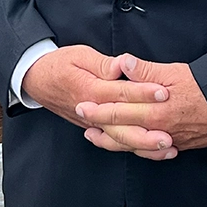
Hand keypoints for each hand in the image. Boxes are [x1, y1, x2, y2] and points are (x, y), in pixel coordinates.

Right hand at [21, 45, 172, 155]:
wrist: (36, 80)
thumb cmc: (59, 65)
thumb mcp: (79, 55)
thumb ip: (102, 63)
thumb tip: (121, 65)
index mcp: (90, 90)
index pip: (121, 93)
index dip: (143, 93)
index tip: (163, 92)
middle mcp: (91, 112)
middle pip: (122, 125)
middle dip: (148, 130)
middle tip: (170, 131)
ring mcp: (93, 124)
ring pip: (120, 139)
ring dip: (144, 145)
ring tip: (167, 147)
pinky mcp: (96, 128)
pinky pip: (116, 143)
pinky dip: (134, 149)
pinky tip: (153, 152)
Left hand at [76, 54, 206, 157]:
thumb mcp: (176, 71)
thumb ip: (147, 70)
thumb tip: (123, 63)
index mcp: (155, 108)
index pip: (119, 109)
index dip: (98, 108)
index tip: (81, 104)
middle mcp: (158, 128)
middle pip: (121, 129)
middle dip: (99, 124)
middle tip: (81, 118)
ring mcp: (168, 140)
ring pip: (133, 144)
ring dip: (112, 140)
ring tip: (95, 136)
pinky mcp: (179, 145)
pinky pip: (150, 153)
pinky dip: (135, 149)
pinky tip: (128, 146)